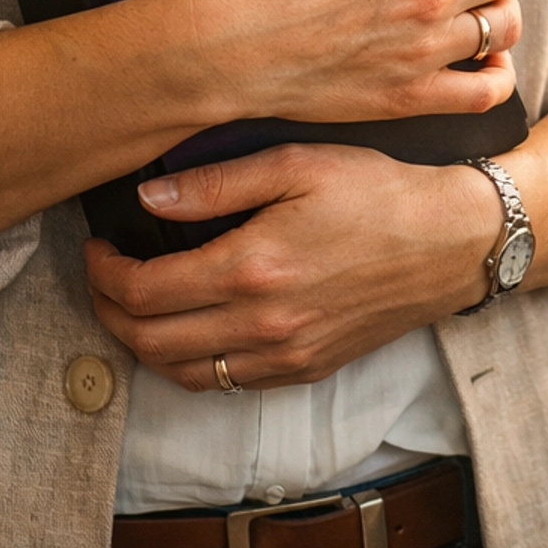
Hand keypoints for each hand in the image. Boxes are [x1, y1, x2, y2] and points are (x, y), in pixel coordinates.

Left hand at [84, 144, 504, 389]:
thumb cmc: (377, 191)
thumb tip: (147, 196)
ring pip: (181, 374)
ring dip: (141, 346)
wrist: (450, 242)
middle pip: (150, 343)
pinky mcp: (304, 369)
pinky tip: (187, 327)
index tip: (97, 246)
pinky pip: (225, 383)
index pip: (145, 292)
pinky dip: (188, 363)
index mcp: (252, 268)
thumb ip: (217, 184)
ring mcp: (284, 356)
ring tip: (132, 304)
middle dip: (108, 312)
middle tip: (101, 276)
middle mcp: (262, 325)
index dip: (105, 272)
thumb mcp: (297, 163)